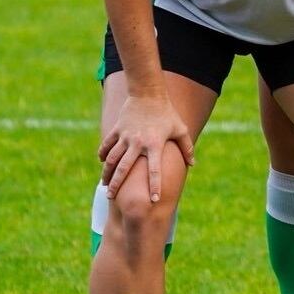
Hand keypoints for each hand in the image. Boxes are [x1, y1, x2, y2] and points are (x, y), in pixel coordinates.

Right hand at [99, 88, 193, 202]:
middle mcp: (138, 142)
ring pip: (111, 158)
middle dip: (117, 184)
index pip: (155, 170)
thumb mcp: (181, 129)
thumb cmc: (167, 113)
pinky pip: (107, 145)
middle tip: (111, 197)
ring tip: (105, 185)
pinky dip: (102, 154)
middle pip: (124, 168)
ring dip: (107, 172)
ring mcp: (125, 136)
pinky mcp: (117, 129)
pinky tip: (102, 163)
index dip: (155, 185)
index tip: (154, 200)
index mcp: (155, 144)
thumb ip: (186, 148)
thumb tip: (192, 164)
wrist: (149, 93)